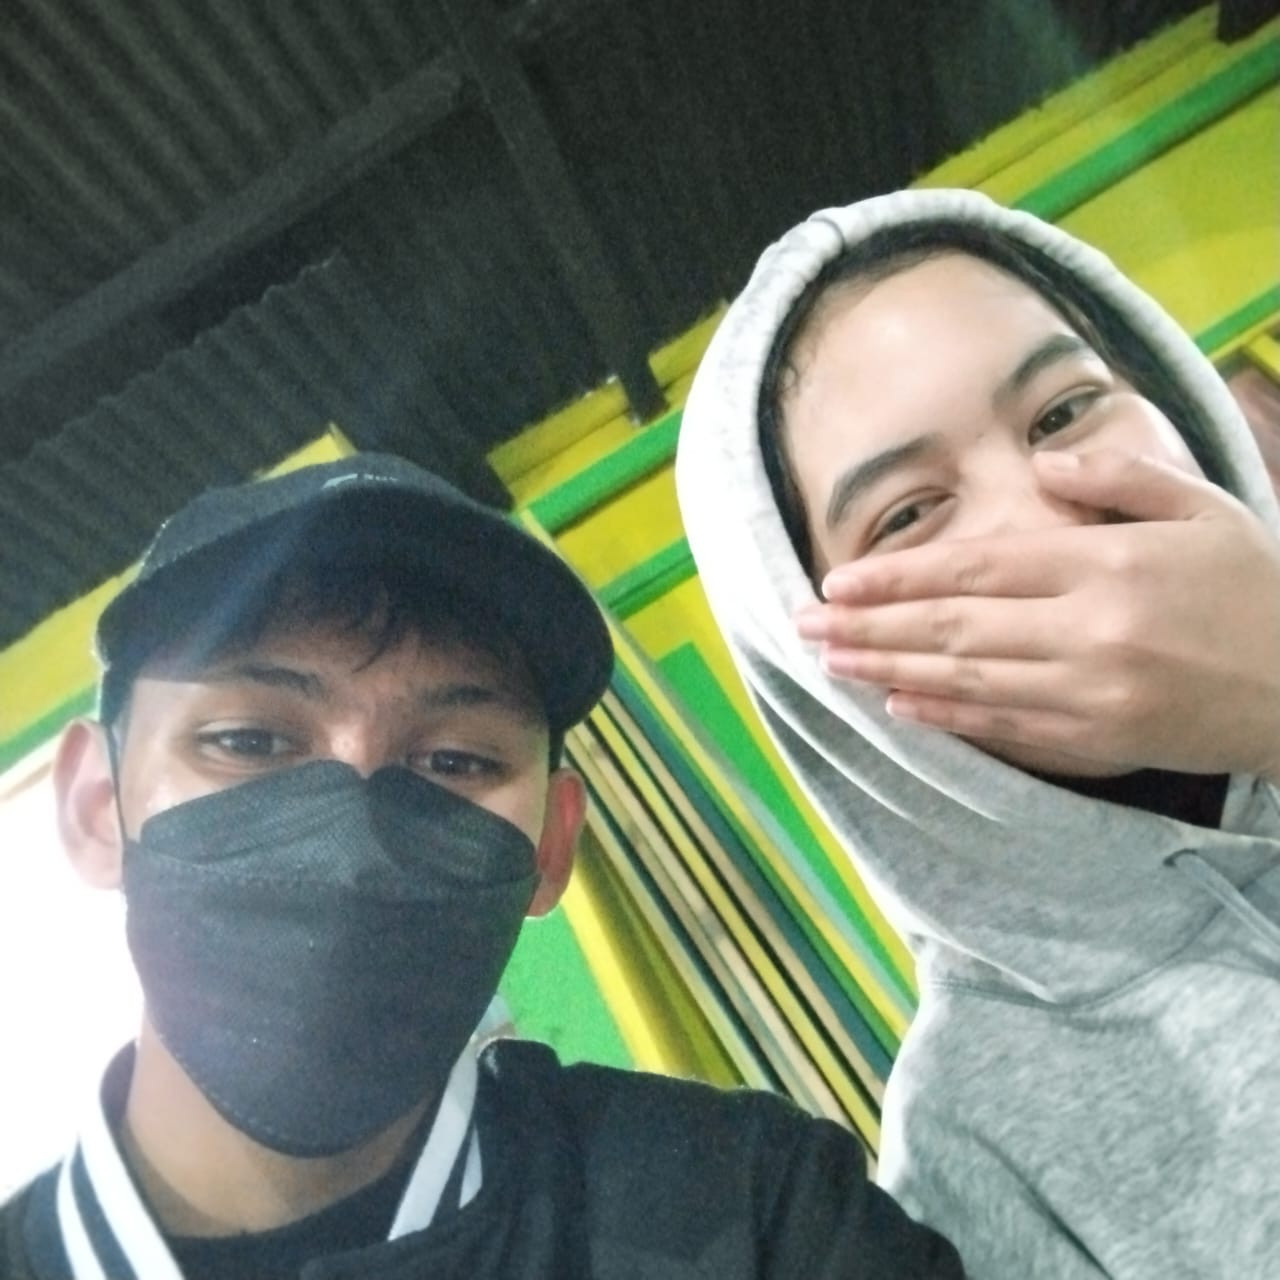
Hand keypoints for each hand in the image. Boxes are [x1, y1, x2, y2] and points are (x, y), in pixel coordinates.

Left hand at [793, 449, 1279, 782]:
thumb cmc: (1256, 587)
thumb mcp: (1201, 508)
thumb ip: (1117, 478)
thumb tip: (1041, 465)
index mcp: (1106, 564)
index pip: (975, 568)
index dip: (897, 576)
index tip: (836, 579)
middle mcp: (1089, 630)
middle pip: (952, 627)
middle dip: (869, 625)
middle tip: (803, 624)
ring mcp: (1091, 692)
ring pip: (965, 680)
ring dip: (888, 671)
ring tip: (830, 661)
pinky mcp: (1099, 740)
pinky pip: (1004, 727)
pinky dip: (946, 717)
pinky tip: (898, 705)